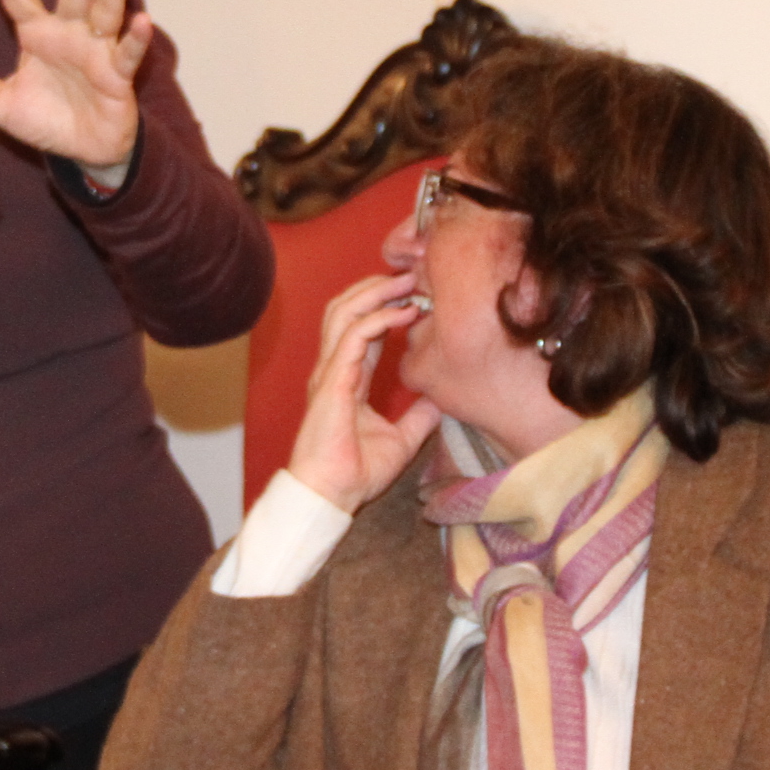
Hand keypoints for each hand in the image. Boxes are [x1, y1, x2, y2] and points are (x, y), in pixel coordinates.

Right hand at [285, 269, 444, 511]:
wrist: (331, 495)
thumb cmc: (356, 472)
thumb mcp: (401, 440)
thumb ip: (418, 418)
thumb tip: (440, 401)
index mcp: (346, 379)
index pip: (362, 328)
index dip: (386, 306)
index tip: (417, 295)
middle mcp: (333, 369)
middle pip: (346, 309)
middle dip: (376, 286)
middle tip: (411, 275)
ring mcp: (329, 372)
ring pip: (344, 312)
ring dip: (375, 292)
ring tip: (406, 282)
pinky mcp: (332, 381)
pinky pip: (352, 336)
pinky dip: (377, 318)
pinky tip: (403, 313)